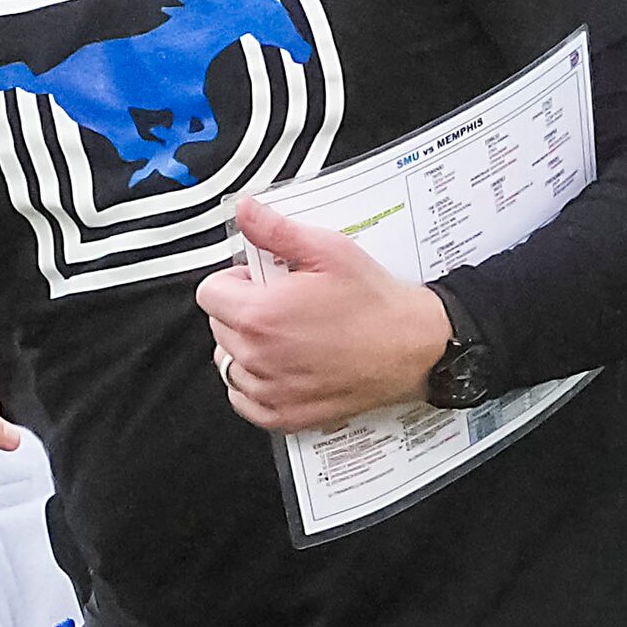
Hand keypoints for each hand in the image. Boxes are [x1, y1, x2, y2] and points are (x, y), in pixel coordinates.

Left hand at [198, 195, 453, 432]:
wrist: (418, 348)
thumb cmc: (376, 303)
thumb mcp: (328, 251)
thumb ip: (276, 230)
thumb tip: (244, 210)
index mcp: (259, 316)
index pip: (209, 293)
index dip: (235, 281)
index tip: (261, 282)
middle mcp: (258, 358)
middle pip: (218, 326)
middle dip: (242, 311)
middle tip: (282, 304)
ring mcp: (270, 391)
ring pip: (228, 363)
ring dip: (246, 347)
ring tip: (285, 335)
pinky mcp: (286, 416)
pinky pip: (244, 400)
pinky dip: (254, 384)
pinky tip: (282, 366)